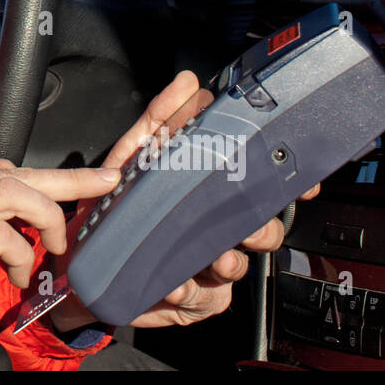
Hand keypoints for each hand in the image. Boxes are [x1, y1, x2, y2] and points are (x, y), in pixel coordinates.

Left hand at [47, 70, 320, 332]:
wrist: (82, 260)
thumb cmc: (115, 204)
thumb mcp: (134, 153)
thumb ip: (161, 117)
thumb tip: (188, 83)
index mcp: (210, 194)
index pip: (261, 188)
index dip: (287, 186)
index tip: (301, 184)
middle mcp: (217, 231)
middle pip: (263, 231)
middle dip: (260, 228)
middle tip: (243, 224)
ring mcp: (209, 268)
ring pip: (239, 266)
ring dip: (228, 262)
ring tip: (212, 258)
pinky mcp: (194, 300)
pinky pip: (204, 299)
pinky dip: (189, 291)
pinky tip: (174, 283)